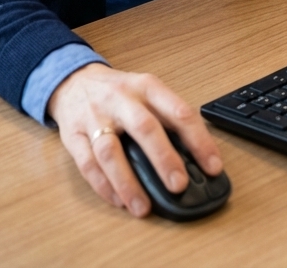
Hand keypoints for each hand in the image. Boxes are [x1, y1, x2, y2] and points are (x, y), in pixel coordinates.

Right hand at [47, 62, 222, 216]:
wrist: (75, 80)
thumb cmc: (119, 91)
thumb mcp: (146, 92)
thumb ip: (168, 119)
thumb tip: (196, 158)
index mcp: (146, 87)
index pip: (178, 111)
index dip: (198, 140)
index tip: (213, 166)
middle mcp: (121, 99)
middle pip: (144, 127)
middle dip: (163, 158)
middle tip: (178, 185)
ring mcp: (95, 117)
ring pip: (110, 151)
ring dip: (127, 182)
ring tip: (143, 207)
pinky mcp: (74, 135)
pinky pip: (87, 164)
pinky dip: (103, 186)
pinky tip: (118, 201)